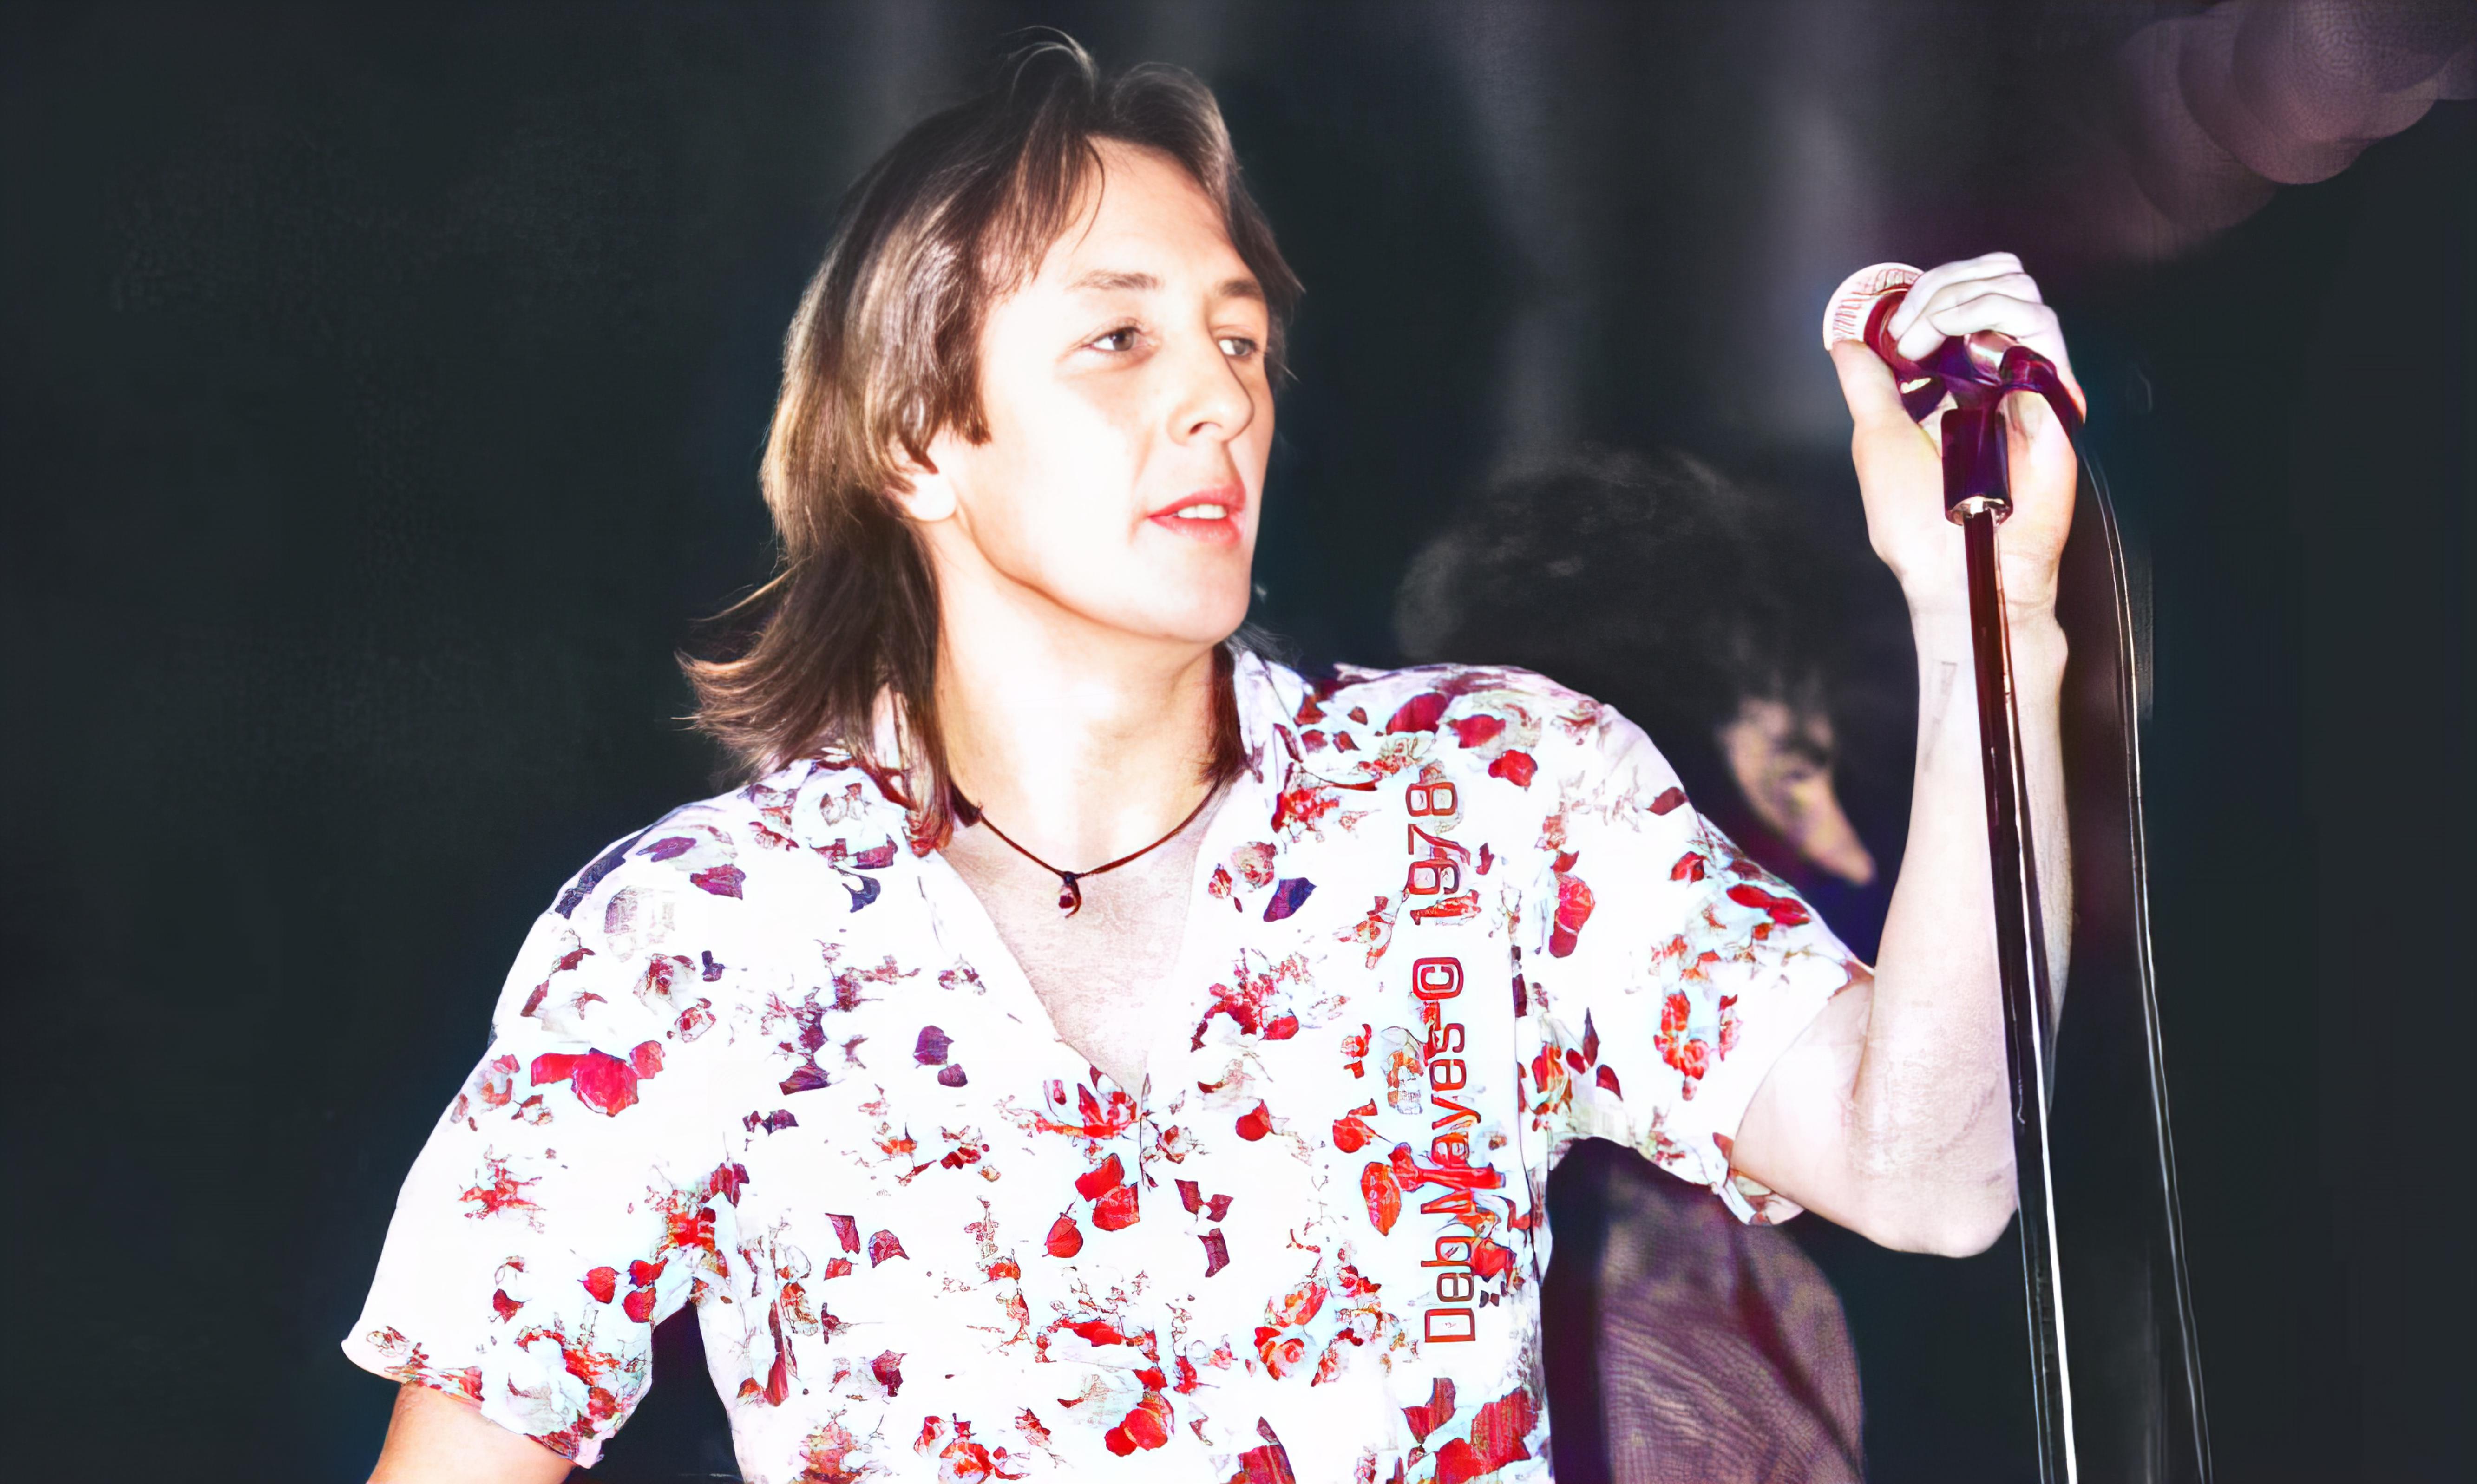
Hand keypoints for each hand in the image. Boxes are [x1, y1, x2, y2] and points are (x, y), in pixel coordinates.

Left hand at [1827, 252, 2082, 620]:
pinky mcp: (2055, 395)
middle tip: (1906, 332)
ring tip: (1924, 342)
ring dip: (1958, 298)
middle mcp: (1998, 375)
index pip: (1960, 298)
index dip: (1925, 292)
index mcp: (1960, 382)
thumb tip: (1846, 343)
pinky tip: (1958, 344)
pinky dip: (1990, 315)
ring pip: (2016, 289)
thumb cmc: (1919, 523)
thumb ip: (1866, 386)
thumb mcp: (1875, 438)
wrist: (1958, 571)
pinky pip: (2040, 325)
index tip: (1889, 327)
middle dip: (1940, 286)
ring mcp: (2029, 382)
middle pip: (1992, 279)